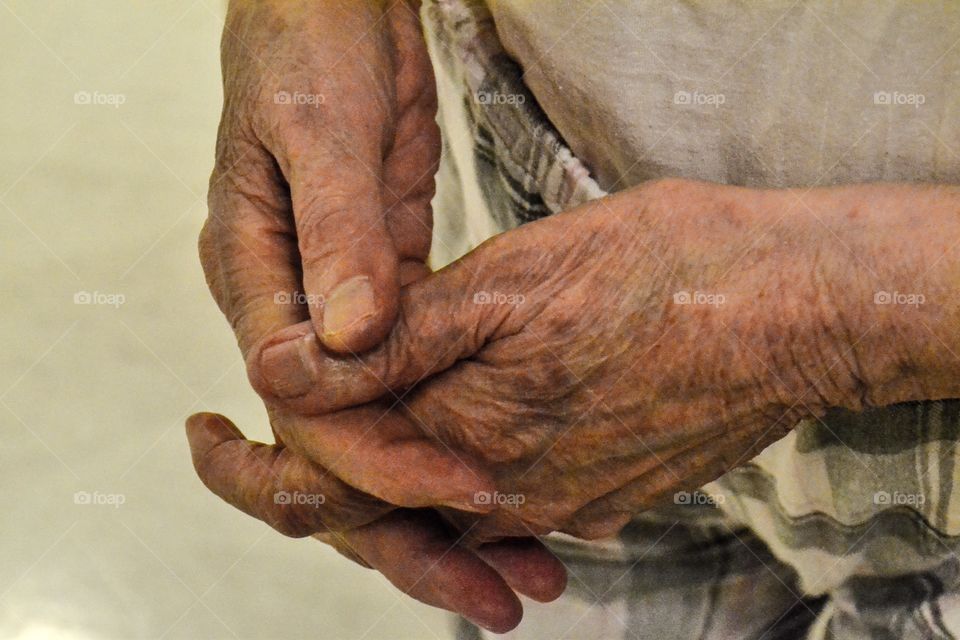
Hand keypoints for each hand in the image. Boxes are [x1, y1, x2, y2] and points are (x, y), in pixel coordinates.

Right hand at [191, 1, 564, 630]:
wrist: (324, 10)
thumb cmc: (302, 52)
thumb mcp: (319, 135)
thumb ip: (338, 235)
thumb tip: (351, 337)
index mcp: (256, 281)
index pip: (311, 407)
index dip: (382, 458)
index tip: (463, 489)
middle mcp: (295, 310)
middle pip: (342, 449)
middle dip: (408, 524)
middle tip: (486, 590)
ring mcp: (342, 307)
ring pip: (385, 428)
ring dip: (441, 496)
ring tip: (515, 563)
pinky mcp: (389, 291)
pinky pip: (419, 383)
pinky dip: (456, 431)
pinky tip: (507, 472)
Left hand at [251, 178, 906, 539]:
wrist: (798, 312)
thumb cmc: (671, 277)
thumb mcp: (511, 281)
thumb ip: (394, 340)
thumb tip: (286, 365)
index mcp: (470, 442)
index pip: (324, 481)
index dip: (248, 462)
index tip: (201, 437)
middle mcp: (510, 496)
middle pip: (372, 507)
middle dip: (304, 473)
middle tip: (247, 440)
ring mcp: (561, 502)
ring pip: (433, 504)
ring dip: (381, 475)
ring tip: (345, 429)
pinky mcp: (598, 490)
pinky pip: (498, 499)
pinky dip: (453, 473)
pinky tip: (450, 440)